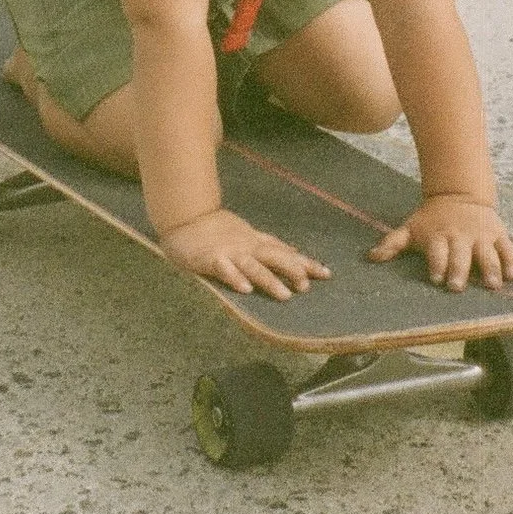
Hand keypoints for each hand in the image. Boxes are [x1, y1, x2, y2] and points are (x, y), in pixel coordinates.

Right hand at [160, 207, 330, 299]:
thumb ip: (271, 244)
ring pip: (253, 266)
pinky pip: (224, 270)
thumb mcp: (249, 234)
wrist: (185, 218)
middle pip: (274, 258)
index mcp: (256, 242)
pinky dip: (235, 278)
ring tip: (285, 295)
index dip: (306, 263)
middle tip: (308, 286)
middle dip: (291, 271)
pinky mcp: (211, 259)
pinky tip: (245, 290)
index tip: (327, 274)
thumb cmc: (217, 228)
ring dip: (269, 280)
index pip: (285, 253)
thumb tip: (296, 251)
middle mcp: (247, 247)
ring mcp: (230, 253)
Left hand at [369, 196, 512, 290]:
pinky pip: (508, 249)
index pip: (437, 252)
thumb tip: (370, 258)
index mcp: (438, 237)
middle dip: (458, 270)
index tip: (436, 278)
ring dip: (490, 269)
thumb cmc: (430, 220)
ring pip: (487, 254)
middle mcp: (460, 237)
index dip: (437, 264)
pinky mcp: (498, 234)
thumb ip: (392, 243)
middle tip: (457, 286)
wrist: (458, 194)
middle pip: (460, 255)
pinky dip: (512, 262)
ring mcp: (481, 236)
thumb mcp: (410, 228)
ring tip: (492, 285)